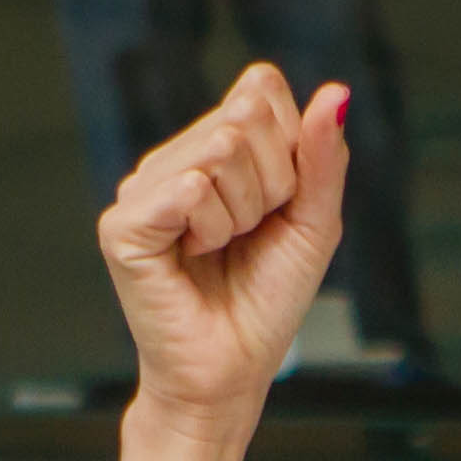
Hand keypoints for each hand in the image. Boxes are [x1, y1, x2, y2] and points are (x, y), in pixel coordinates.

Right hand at [98, 63, 350, 430]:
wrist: (233, 371)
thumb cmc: (267, 300)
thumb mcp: (314, 221)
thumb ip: (323, 156)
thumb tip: (336, 91)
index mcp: (213, 145)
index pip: (260, 89)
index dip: (289, 150)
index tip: (277, 206)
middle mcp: (174, 157)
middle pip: (243, 117)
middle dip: (268, 185)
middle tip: (247, 235)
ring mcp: (143, 186)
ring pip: (219, 150)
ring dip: (241, 213)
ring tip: (219, 250)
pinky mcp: (123, 222)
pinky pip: (190, 188)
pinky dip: (210, 229)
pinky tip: (193, 258)